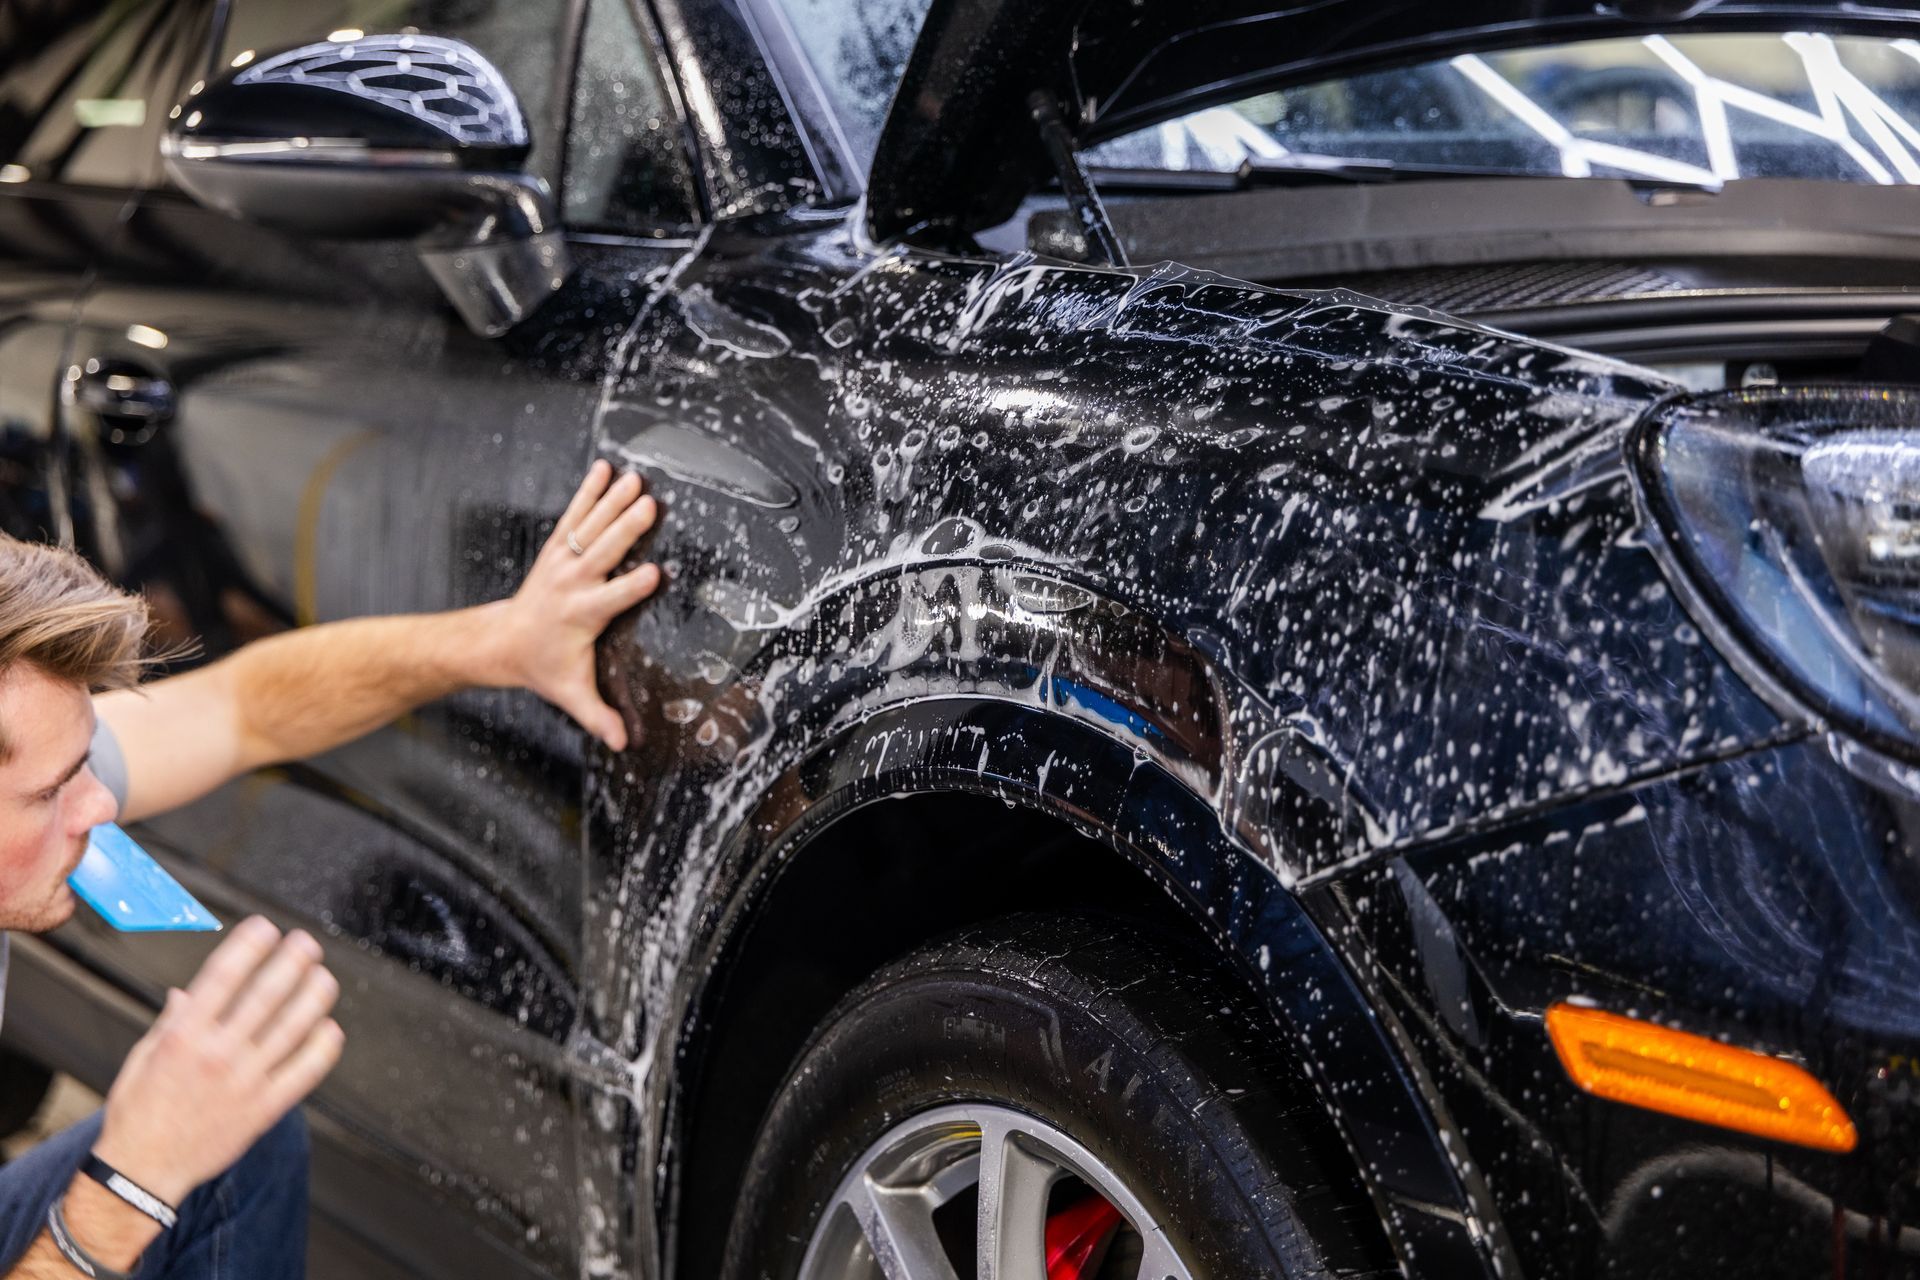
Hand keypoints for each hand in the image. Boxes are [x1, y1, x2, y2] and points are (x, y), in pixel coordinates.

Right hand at [94, 917, 342, 1204]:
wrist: (142, 1172)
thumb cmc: (139, 1112)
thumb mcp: (144, 1058)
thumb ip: (172, 1021)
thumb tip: (186, 992)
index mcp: (184, 1034)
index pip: (224, 975)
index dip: (250, 945)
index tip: (266, 927)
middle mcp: (217, 1053)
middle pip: (267, 994)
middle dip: (293, 961)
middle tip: (308, 944)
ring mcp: (245, 1081)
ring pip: (294, 1028)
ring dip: (315, 996)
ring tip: (324, 978)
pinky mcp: (264, 1108)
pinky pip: (305, 1071)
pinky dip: (322, 1047)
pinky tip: (329, 1029)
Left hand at [491, 460, 661, 750]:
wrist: (501, 642)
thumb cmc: (543, 667)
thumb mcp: (571, 694)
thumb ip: (598, 717)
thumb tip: (623, 744)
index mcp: (581, 616)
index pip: (611, 599)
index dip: (632, 587)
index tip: (655, 571)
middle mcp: (571, 584)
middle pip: (602, 552)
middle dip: (624, 528)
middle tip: (649, 504)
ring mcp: (562, 562)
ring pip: (589, 527)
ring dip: (612, 501)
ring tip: (636, 478)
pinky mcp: (556, 547)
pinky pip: (574, 515)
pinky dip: (589, 490)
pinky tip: (605, 468)